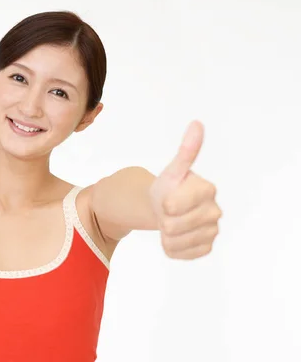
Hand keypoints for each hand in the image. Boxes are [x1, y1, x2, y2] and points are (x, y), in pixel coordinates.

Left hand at [149, 121, 222, 259]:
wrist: (166, 208)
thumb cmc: (169, 187)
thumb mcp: (172, 170)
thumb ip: (186, 151)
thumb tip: (197, 123)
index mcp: (207, 190)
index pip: (172, 205)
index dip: (164, 203)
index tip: (167, 197)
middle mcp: (215, 211)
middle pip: (171, 225)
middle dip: (163, 218)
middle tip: (168, 210)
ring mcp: (212, 231)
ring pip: (174, 241)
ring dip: (165, 233)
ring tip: (171, 221)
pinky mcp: (206, 248)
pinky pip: (179, 254)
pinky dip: (170, 247)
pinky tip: (175, 236)